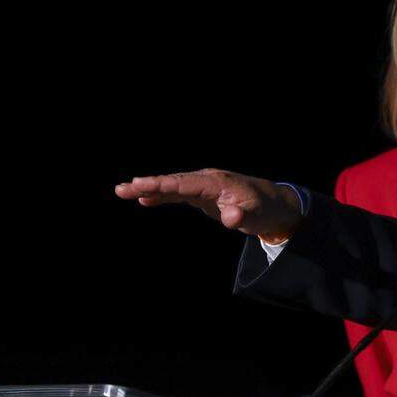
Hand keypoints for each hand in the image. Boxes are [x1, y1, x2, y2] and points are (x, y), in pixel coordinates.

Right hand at [114, 169, 302, 240]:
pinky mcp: (203, 194)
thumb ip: (241, 216)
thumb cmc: (264, 210)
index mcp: (217, 182)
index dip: (162, 184)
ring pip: (173, 185)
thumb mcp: (256, 216)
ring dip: (149, 188)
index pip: (185, 183)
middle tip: (122, 188)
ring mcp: (204, 186)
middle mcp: (208, 180)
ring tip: (123, 191)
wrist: (274, 205)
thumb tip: (230, 217)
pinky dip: (162, 195)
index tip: (141, 185)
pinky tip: (144, 200)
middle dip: (148, 184)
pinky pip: (178, 193)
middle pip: (174, 181)